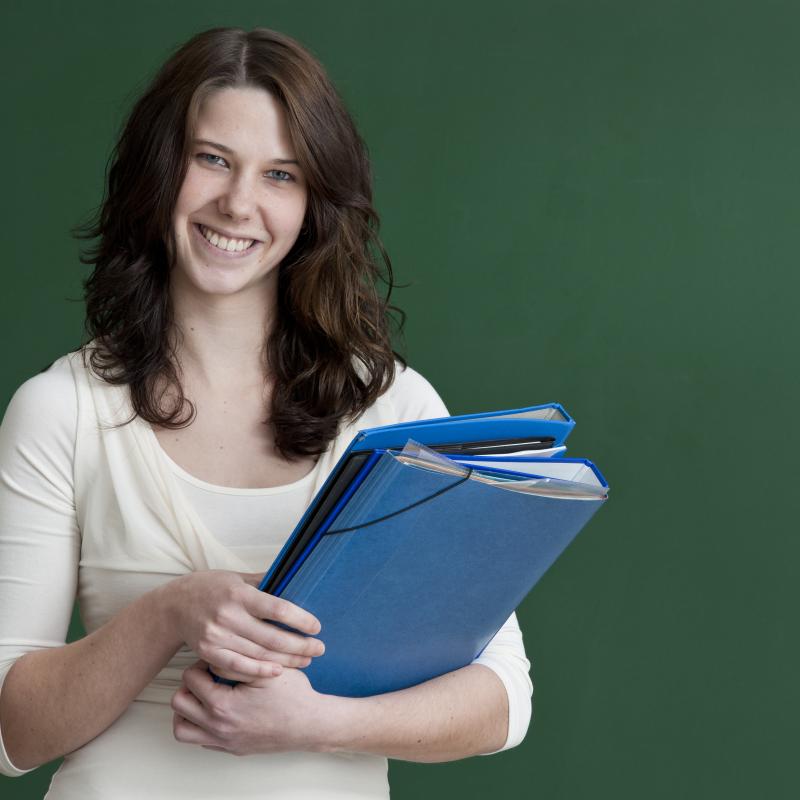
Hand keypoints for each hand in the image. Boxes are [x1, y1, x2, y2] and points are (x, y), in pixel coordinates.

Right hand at [166, 571, 323, 682]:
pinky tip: (278, 671)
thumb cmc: (211, 587)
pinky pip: (238, 667)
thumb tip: (294, 577)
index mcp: (240, 593)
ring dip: (287, 660)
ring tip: (306, 661)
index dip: (301, 620)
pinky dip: (260, 671)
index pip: (278, 609)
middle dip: (300, 645)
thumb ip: (264, 581)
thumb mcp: (237, 577)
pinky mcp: (208, 653)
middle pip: (273, 637)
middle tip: (319, 649)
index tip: (316, 627)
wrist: (173, 607)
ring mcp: (217, 636)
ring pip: (259, 654)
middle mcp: (228, 615)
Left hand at [171, 660, 328, 754]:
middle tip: (207, 676)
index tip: (216, 659)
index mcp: (223, 705)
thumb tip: (216, 653)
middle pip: (179, 703)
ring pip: (183, 729)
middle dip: (189, 685)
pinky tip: (219, 710)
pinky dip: (201, 725)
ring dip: (189, 709)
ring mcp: (224, 741)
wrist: (311, 725)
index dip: (201, 663)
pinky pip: (201, 740)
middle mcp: (218, 727)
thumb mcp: (268, 668)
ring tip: (206, 695)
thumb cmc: (293, 697)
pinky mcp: (231, 749)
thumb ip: (238, 660)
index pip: (190, 679)